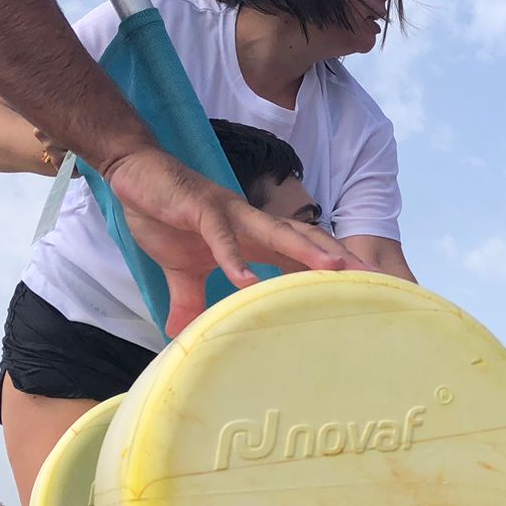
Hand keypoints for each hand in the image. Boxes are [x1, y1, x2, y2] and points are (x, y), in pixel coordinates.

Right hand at [100, 147, 367, 333]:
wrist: (134, 173)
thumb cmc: (166, 216)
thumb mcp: (180, 267)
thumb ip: (189, 297)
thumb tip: (181, 332)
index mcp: (254, 238)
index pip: (302, 254)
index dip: (332, 271)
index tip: (363, 292)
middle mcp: (252, 223)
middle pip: (305, 240)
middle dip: (338, 260)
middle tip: (371, 283)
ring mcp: (229, 214)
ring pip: (276, 232)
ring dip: (306, 251)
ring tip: (333, 272)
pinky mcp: (200, 208)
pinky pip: (221, 236)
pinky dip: (234, 258)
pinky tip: (245, 281)